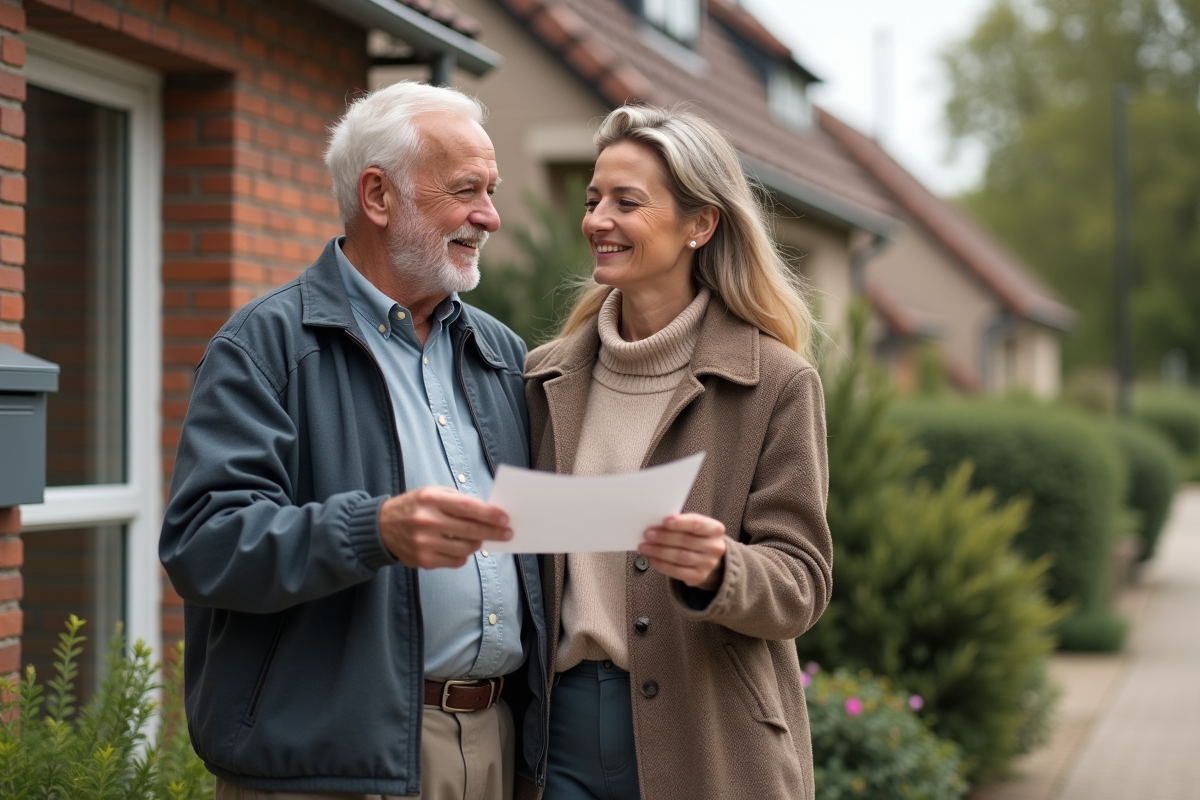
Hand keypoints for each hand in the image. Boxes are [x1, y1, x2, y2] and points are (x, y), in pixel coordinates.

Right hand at [379, 486, 511, 568]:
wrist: (380, 528)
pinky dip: (463, 555)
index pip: (467, 508)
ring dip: (478, 544)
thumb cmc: (413, 507)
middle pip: (469, 530)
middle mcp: (426, 521)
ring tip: (479, 539)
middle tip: (507, 533)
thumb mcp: (431, 493)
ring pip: (465, 548)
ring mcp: (424, 543)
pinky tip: (462, 548)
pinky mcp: (423, 560)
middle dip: (493, 532)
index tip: (505, 518)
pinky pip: (454, 561)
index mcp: (430, 500)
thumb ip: (458, 500)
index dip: (489, 514)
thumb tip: (487, 512)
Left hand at [638, 513, 726, 589]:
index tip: (664, 522)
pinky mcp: (699, 576)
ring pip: (680, 557)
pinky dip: (661, 565)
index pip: (697, 524)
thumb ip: (680, 524)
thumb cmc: (696, 537)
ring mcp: (708, 564)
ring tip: (644, 547)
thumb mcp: (694, 526)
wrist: (708, 558)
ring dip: (659, 552)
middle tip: (647, 534)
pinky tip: (651, 559)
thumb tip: (656, 525)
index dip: (680, 523)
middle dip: (664, 538)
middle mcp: (714, 547)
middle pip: (686, 541)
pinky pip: (677, 571)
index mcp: (715, 529)